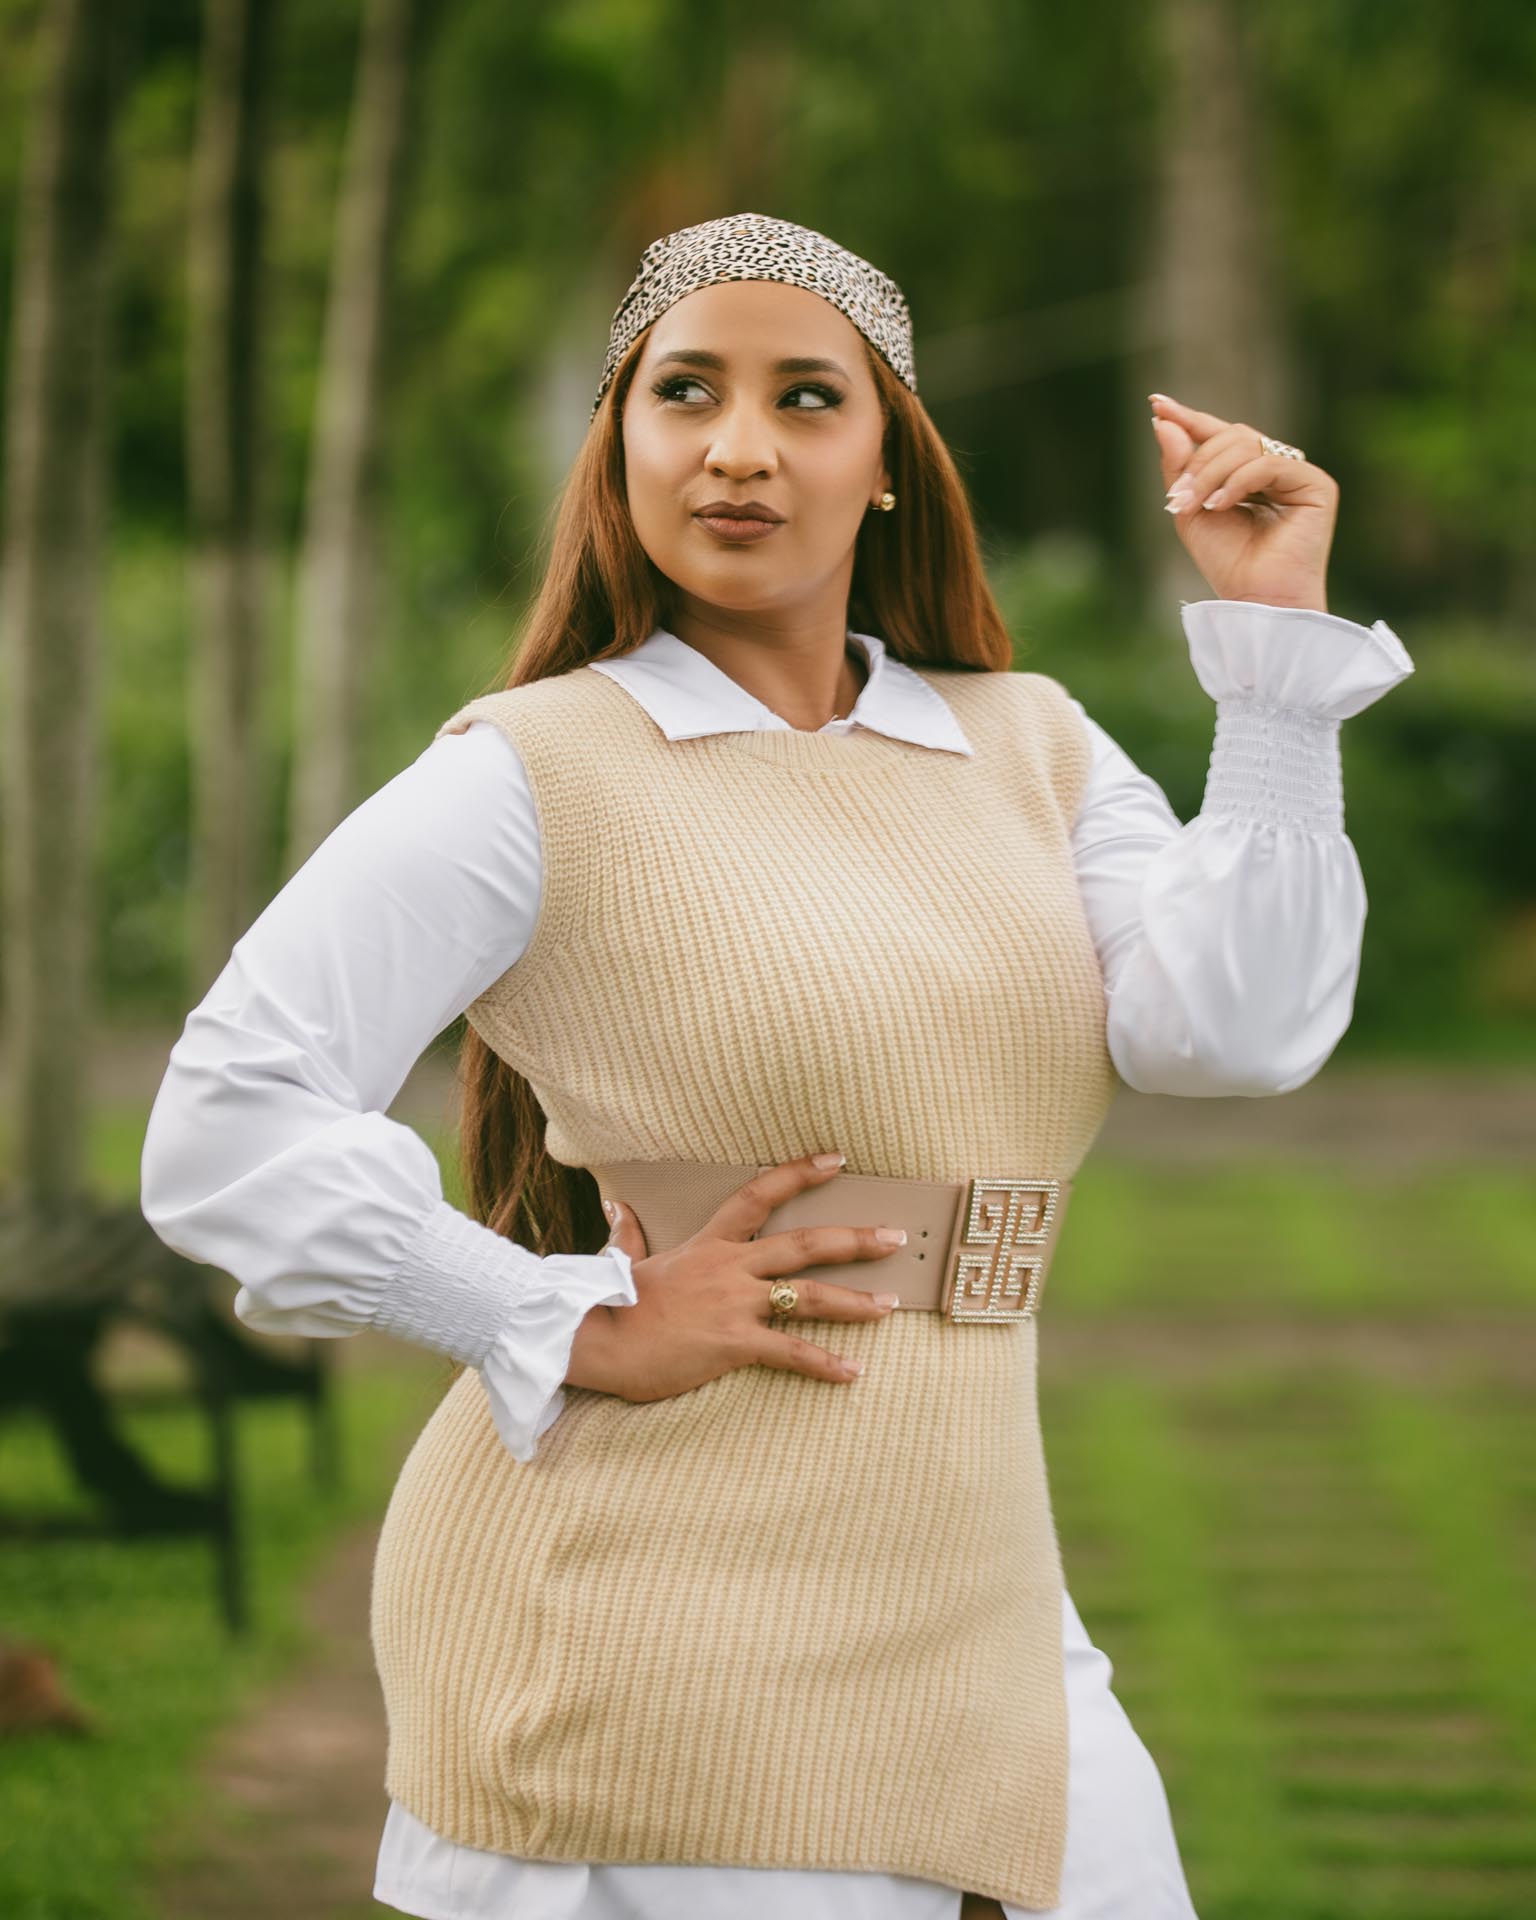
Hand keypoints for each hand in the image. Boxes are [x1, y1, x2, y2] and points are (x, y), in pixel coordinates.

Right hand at [565, 1153, 904, 1401]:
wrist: (592, 1338)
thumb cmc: (607, 1304)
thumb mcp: (623, 1260)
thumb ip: (628, 1234)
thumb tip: (616, 1207)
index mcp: (708, 1243)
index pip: (759, 1194)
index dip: (800, 1173)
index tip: (837, 1159)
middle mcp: (729, 1267)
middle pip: (806, 1243)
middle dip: (856, 1239)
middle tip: (896, 1236)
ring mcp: (735, 1304)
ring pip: (808, 1295)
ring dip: (855, 1301)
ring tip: (890, 1305)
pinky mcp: (734, 1343)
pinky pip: (790, 1352)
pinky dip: (825, 1363)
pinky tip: (853, 1372)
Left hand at [1150, 391, 1336, 610]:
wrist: (1255, 599)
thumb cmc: (1227, 562)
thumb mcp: (1189, 510)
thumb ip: (1178, 467)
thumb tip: (1163, 420)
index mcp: (1248, 473)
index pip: (1219, 434)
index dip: (1189, 418)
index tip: (1157, 404)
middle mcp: (1276, 468)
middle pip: (1232, 435)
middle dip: (1197, 460)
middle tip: (1177, 497)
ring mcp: (1297, 474)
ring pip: (1248, 444)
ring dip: (1211, 472)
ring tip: (1196, 506)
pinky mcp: (1316, 485)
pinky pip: (1269, 462)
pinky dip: (1238, 481)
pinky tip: (1220, 505)